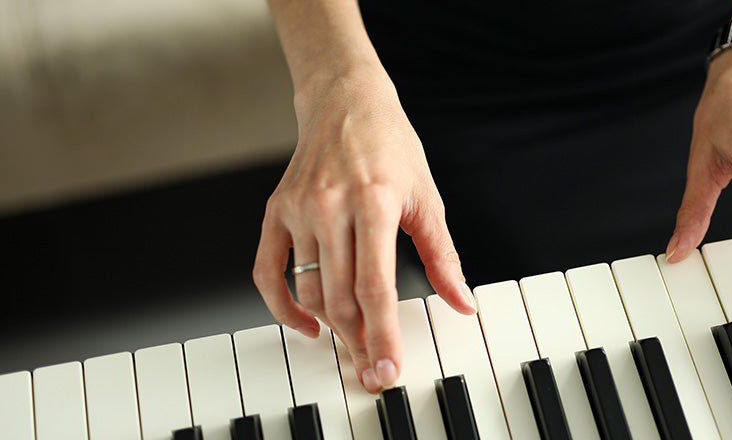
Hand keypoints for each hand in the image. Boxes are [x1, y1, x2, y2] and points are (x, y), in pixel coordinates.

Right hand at [252, 69, 475, 392]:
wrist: (346, 102)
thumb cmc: (391, 148)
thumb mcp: (427, 199)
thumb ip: (442, 257)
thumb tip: (463, 303)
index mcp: (374, 203)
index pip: (375, 287)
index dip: (382, 335)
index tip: (387, 369)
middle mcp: (330, 207)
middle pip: (339, 298)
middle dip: (358, 342)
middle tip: (373, 371)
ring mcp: (298, 210)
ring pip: (308, 290)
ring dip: (330, 326)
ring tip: (355, 343)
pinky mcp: (275, 212)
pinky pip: (268, 272)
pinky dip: (283, 306)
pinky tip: (308, 326)